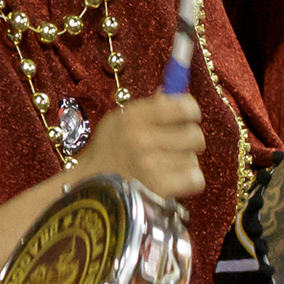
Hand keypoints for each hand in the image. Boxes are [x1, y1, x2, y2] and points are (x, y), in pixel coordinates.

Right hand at [75, 93, 206, 199]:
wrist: (89, 191)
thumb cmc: (106, 153)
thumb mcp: (119, 122)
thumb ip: (148, 107)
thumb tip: (172, 92)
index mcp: (133, 116)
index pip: (184, 105)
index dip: (191, 112)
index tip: (186, 118)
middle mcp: (142, 138)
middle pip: (195, 134)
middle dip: (189, 141)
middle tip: (177, 146)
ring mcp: (150, 164)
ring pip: (193, 159)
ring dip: (184, 164)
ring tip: (167, 167)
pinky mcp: (158, 188)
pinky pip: (195, 179)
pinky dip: (187, 182)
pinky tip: (173, 181)